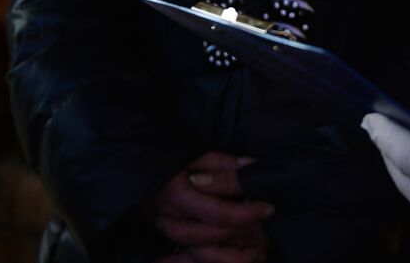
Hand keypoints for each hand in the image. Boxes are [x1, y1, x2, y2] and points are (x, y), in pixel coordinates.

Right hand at [144, 152, 272, 262]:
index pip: (217, 213)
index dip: (246, 214)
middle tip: (265, 228)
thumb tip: (250, 164)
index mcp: (178, 195)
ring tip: (259, 252)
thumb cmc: (172, 166)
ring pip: (200, 256)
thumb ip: (221, 163)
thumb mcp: (194, 156)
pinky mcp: (169, 244)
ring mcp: (168, 235)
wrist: (141, 179)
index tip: (268, 208)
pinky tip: (244, 256)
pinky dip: (220, 260)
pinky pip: (194, 260)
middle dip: (240, 236)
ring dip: (232, 258)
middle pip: (208, 238)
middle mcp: (170, 219)